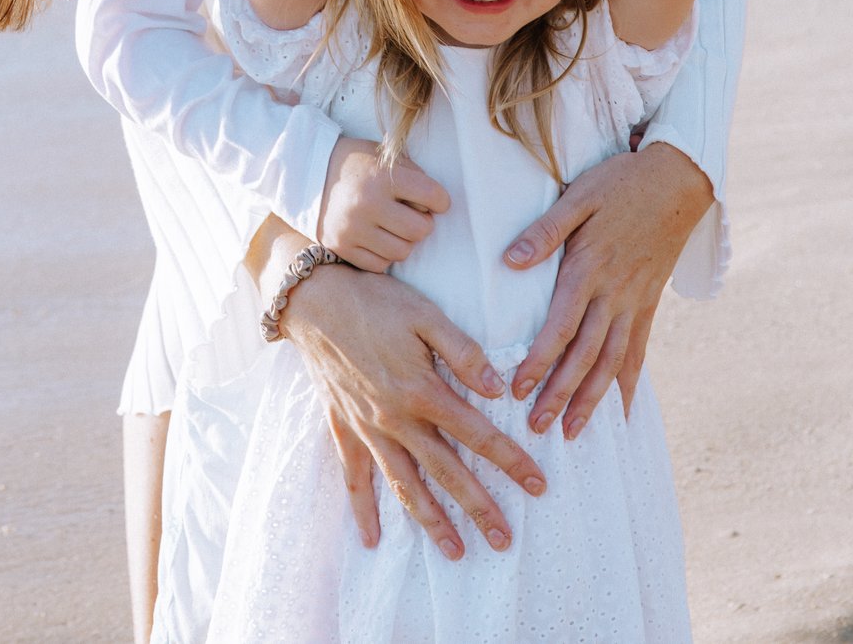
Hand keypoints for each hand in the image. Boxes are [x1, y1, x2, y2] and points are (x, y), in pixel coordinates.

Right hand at [282, 265, 546, 559]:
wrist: (314, 300)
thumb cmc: (376, 302)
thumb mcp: (426, 314)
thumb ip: (463, 352)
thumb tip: (498, 389)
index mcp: (422, 391)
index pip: (477, 434)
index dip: (510, 460)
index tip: (538, 485)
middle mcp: (396, 419)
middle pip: (446, 472)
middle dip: (478, 507)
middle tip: (505, 540)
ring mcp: (368, 428)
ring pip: (404, 484)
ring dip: (432, 521)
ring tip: (456, 552)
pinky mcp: (343, 427)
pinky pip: (354, 477)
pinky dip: (362, 509)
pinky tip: (372, 539)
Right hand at [316, 137, 449, 271]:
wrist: (307, 172)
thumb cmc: (355, 163)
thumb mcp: (384, 156)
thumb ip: (413, 174)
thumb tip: (436, 203)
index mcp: (381, 176)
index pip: (432, 196)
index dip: (441, 200)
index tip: (436, 201)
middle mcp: (366, 204)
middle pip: (420, 230)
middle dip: (423, 222)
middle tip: (412, 214)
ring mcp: (352, 229)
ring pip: (402, 252)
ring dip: (404, 240)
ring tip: (394, 227)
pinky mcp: (340, 247)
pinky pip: (380, 264)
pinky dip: (384, 254)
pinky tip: (377, 238)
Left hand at [502, 143, 711, 437]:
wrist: (679, 180)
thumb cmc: (621, 183)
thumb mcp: (579, 196)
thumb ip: (544, 231)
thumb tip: (509, 262)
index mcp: (590, 269)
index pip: (560, 327)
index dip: (538, 361)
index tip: (517, 389)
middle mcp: (614, 294)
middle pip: (586, 355)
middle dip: (561, 394)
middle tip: (537, 428)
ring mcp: (636, 302)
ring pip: (613, 361)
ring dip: (592, 398)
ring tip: (573, 432)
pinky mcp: (650, 303)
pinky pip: (639, 351)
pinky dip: (631, 383)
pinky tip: (622, 410)